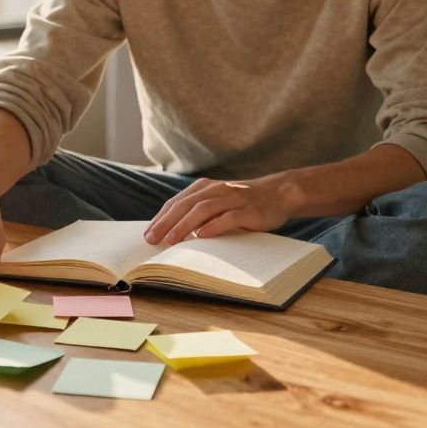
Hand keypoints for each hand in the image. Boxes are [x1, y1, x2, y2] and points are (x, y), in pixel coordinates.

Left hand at [144, 176, 299, 244]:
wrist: (279, 193)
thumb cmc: (243, 203)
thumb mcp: (218, 203)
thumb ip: (199, 213)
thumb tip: (172, 233)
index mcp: (205, 187)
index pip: (177, 202)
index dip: (161, 218)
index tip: (147, 234)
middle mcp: (217, 190)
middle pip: (186, 205)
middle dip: (166, 222)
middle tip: (152, 239)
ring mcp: (234, 199)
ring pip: (204, 210)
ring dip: (185, 225)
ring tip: (171, 240)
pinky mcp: (249, 210)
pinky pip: (229, 217)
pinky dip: (214, 226)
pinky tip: (202, 236)